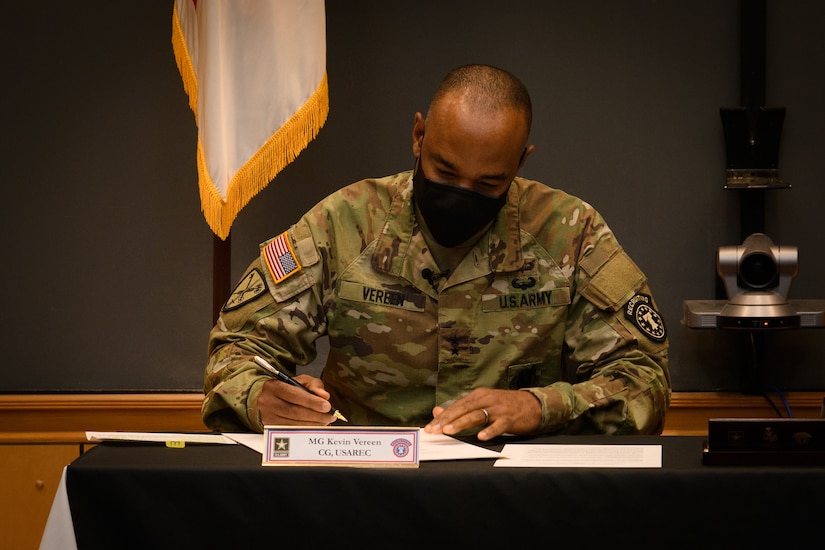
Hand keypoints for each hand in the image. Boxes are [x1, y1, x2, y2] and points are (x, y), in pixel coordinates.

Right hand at [257, 375, 335, 425]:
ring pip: (294, 423)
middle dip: (315, 415)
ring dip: (313, 424)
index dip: (311, 401)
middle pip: (294, 411)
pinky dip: (307, 429)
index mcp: (273, 386)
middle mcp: (267, 402)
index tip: (326, 406)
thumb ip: (314, 385)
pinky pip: (292, 431)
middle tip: (330, 416)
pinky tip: (317, 426)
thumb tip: (324, 396)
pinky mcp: (271, 428)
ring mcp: (268, 417)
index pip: (294, 394)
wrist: (269, 399)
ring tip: (326, 421)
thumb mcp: (301, 381)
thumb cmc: (288, 389)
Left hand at [424, 388, 540, 440]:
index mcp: (477, 396)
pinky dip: (489, 431)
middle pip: (463, 409)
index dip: (442, 417)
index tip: (430, 427)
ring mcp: (498, 409)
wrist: (532, 404)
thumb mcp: (481, 403)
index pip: (455, 406)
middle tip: (434, 430)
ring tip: (449, 431)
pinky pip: (498, 425)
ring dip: (461, 423)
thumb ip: (460, 408)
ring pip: (477, 416)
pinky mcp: (509, 419)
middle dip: (446, 420)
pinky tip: (481, 437)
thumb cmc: (504, 406)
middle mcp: (486, 399)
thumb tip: (437, 411)